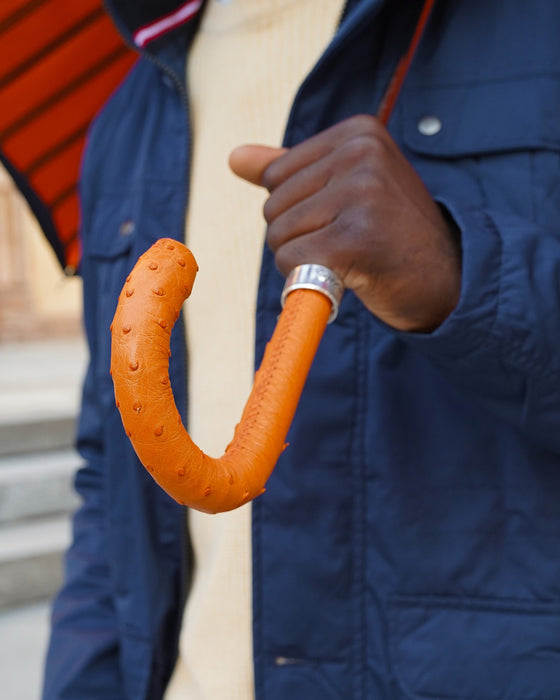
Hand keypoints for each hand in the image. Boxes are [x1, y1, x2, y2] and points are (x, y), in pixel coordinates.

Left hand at [229, 115, 460, 331]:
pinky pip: (291, 261)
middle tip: (347, 245)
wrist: (447, 281)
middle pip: (273, 206)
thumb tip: (234, 157)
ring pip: (278, 235)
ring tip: (350, 258)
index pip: (277, 176)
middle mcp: (361, 154)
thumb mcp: (346, 188)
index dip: (299, 211)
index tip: (344, 219)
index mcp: (358, 133)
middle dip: (298, 237)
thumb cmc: (391, 236)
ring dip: (303, 260)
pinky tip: (347, 274)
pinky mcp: (354, 237)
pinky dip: (307, 279)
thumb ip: (291, 170)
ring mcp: (360, 194)